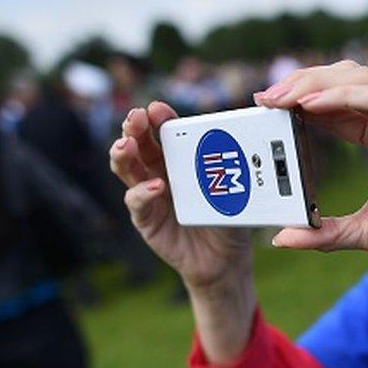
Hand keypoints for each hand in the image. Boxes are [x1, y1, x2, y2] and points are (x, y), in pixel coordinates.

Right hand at [109, 102, 251, 290]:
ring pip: (127, 169)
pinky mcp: (147, 220)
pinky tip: (155, 187)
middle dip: (133, 128)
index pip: (163, 133)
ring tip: (127, 144)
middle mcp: (159, 173)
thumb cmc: (228, 218)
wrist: (224, 258)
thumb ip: (231, 166)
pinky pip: (137, 203)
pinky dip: (142, 193)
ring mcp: (150, 196)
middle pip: (138, 145)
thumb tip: (244, 136)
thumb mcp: (234, 187)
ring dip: (123, 154)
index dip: (158, 119)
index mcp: (179, 159)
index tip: (157, 108)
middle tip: (135, 117)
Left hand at [257, 61, 367, 263]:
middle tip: (264, 98)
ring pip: (357, 80)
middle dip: (300, 84)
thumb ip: (327, 232)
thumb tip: (283, 238)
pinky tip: (313, 105)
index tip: (264, 109)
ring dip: (315, 84)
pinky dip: (343, 96)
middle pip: (342, 82)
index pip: (335, 105)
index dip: (299, 102)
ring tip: (282, 97)